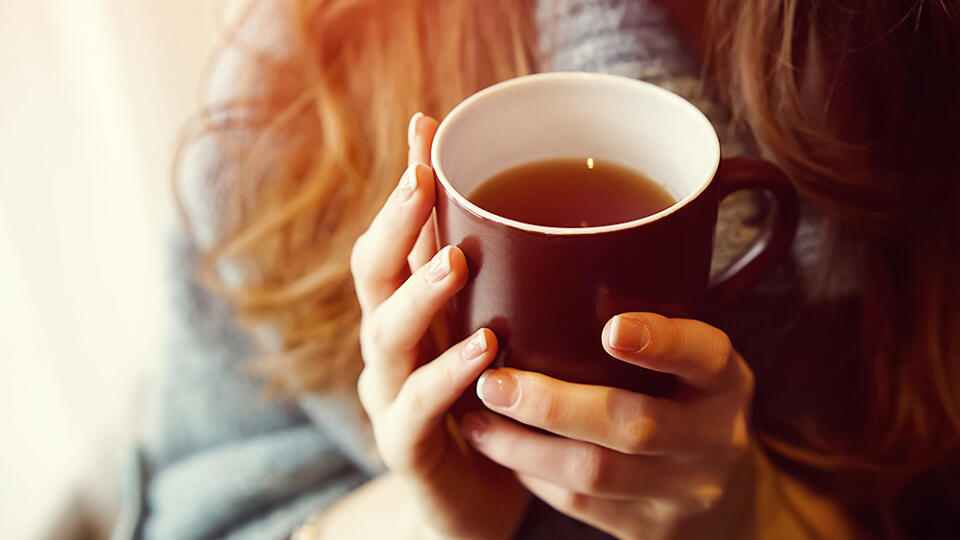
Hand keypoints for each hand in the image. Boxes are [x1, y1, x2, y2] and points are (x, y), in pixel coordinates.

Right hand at [350, 113, 528, 539]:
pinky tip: (483, 352)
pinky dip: (448, 375)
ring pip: (386, 336)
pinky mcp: (407, 446)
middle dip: (396, 224)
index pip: (397, 236)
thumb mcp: (498, 337)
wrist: (477, 505)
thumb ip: (509, 286)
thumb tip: (559, 219)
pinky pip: (419, 407)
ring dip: (420, 295)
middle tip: (424, 180)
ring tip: (454, 262)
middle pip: (372, 274)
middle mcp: (390, 346)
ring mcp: (390, 395)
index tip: (427, 125)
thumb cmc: (493, 409)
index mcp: (411, 313)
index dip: (406, 184)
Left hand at [460, 312, 754, 539]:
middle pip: (634, 424)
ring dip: (524, 446)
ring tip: (477, 417)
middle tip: (495, 380)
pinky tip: (500, 448)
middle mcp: (713, 438)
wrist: (729, 507)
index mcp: (724, 382)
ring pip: (595, 473)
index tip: (612, 328)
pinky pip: (580, 504)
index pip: (705, 356)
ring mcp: (682, 492)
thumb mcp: (696, 364)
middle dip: (554, 404)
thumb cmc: (691, 406)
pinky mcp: (648, 530)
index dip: (662, 342)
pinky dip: (532, 474)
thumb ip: (655, 322)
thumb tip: (553, 255)